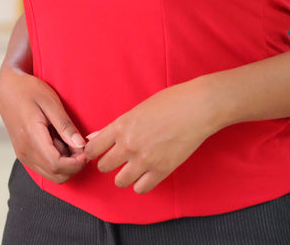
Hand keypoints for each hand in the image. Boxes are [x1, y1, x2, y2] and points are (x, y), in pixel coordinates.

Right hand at [0, 65, 87, 183]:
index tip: (87, 150)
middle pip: (55, 175)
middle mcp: (25, 152)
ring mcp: (24, 155)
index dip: (75, 163)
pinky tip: (60, 141)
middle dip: (74, 166)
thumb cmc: (28, 91)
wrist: (8, 90)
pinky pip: (45, 167)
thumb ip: (65, 125)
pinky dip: (58, 160)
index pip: (56, 165)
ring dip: (66, 164)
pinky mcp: (25, 154)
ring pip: (51, 174)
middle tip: (82, 145)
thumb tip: (80, 144)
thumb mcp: (50, 102)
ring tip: (70, 139)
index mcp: (31, 138)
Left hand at [84, 80, 214, 193]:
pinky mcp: (161, 171)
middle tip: (118, 158)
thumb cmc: (170, 101)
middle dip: (109, 163)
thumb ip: (116, 126)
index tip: (99, 152)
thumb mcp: (138, 108)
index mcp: (121, 126)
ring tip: (133, 167)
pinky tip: (147, 173)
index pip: (93, 149)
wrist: (197, 107)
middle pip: (104, 166)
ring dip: (124, 175)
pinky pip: (140, 189)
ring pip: (120, 181)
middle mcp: (128, 145)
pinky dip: (141, 183)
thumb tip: (95, 137)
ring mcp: (144, 160)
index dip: (94, 152)